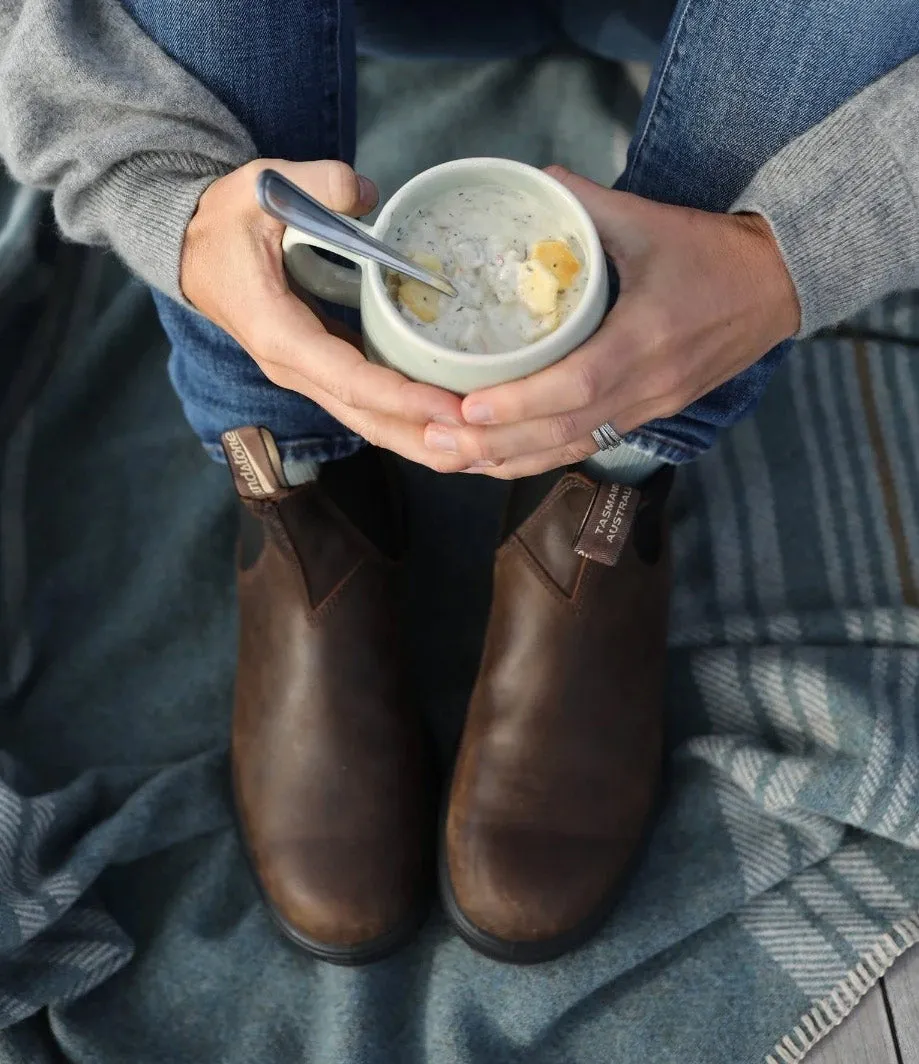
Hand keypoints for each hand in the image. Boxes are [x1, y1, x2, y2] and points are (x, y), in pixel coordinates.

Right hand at [181, 159, 466, 468]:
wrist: (193, 250)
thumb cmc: (225, 223)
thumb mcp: (259, 187)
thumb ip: (315, 184)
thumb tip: (364, 193)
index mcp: (281, 334)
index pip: (350, 379)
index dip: (402, 398)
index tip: (451, 408)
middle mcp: (297, 368)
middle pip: (367, 420)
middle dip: (423, 439)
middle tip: (482, 448)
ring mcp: (310, 374)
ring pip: (371, 421)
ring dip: (422, 439)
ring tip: (478, 451)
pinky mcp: (325, 368)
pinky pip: (371, 404)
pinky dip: (409, 417)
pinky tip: (451, 421)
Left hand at [422, 166, 800, 478]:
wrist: (778, 287)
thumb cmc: (712, 253)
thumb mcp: (652, 219)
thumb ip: (588, 203)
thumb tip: (532, 181)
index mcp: (648, 337)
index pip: (578, 384)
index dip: (521, 402)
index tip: (468, 406)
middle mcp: (648, 386)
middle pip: (566, 431)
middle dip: (498, 443)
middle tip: (439, 441)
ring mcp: (651, 408)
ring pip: (573, 448)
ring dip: (511, 460)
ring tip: (453, 458)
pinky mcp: (650, 417)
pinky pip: (588, 445)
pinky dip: (540, 457)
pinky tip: (499, 461)